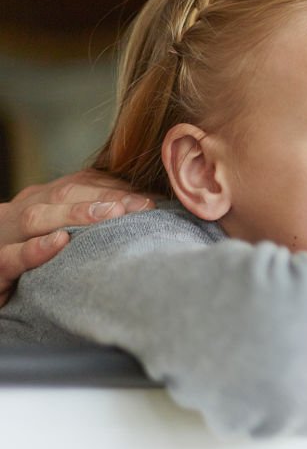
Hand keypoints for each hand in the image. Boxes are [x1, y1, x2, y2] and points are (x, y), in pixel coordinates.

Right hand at [0, 170, 152, 304]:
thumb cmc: (34, 264)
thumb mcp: (63, 235)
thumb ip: (93, 223)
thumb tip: (146, 213)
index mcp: (41, 201)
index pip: (79, 183)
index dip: (115, 187)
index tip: (150, 196)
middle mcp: (21, 212)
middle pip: (62, 194)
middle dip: (106, 196)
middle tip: (144, 204)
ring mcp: (3, 238)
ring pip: (36, 217)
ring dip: (76, 213)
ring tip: (113, 213)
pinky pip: (9, 257)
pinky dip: (34, 249)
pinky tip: (60, 242)